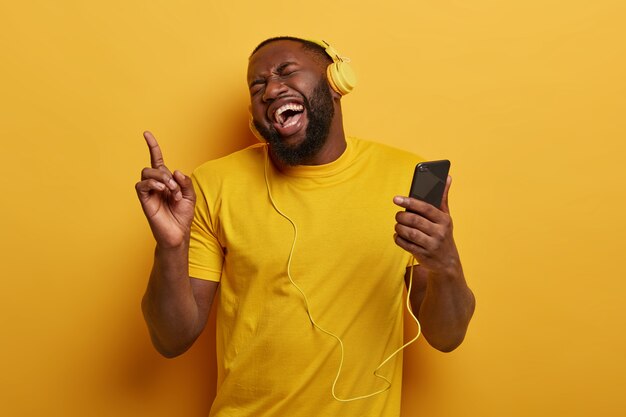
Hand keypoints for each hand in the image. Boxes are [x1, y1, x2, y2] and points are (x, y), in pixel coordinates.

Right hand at [135, 131, 195, 247]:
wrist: (178, 234)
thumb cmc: (183, 216)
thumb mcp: (190, 196)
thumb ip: (185, 182)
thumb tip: (176, 171)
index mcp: (166, 181)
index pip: (157, 160)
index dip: (153, 147)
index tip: (146, 134)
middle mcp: (156, 185)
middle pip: (153, 167)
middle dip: (166, 174)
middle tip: (176, 189)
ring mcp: (149, 192)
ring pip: (147, 172)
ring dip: (162, 178)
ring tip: (171, 191)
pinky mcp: (144, 200)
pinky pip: (141, 184)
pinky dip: (152, 183)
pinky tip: (162, 190)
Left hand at [393, 176, 460, 273]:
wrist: (447, 263)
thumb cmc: (443, 234)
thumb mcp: (446, 217)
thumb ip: (443, 198)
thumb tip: (448, 177)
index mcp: (444, 220)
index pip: (425, 208)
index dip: (409, 202)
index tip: (396, 198)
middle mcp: (439, 232)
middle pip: (414, 220)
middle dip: (402, 216)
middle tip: (398, 215)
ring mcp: (431, 245)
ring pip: (408, 232)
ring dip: (399, 228)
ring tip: (398, 225)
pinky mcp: (423, 255)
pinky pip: (405, 244)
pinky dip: (398, 239)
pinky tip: (398, 236)